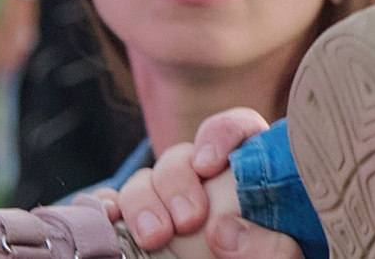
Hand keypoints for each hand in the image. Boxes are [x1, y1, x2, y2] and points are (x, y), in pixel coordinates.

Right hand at [113, 109, 269, 251]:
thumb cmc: (270, 258)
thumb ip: (274, 248)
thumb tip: (223, 230)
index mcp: (246, 175)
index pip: (233, 129)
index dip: (219, 134)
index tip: (212, 163)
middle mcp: (203, 183)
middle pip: (180, 156)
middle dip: (178, 181)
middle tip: (189, 218)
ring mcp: (164, 204)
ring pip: (143, 180)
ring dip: (142, 201)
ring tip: (156, 236)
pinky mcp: (132, 227)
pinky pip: (106, 204)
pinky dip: (100, 206)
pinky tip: (109, 219)